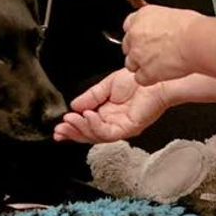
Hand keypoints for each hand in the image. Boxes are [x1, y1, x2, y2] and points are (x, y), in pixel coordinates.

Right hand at [53, 68, 171, 143]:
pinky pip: (108, 132)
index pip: (86, 126)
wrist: (156, 79)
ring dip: (81, 129)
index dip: (72, 128)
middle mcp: (113, 123)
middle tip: (60, 129)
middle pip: (89, 135)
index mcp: (107, 114)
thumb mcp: (105, 86)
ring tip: (71, 120)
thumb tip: (74, 106)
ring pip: (97, 136)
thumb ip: (89, 97)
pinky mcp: (129, 128)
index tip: (59, 127)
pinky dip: (95, 126)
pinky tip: (87, 116)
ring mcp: (121, 127)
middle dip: (73, 133)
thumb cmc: (139, 81)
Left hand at [122, 5, 198, 85]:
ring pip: (130, 64)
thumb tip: (163, 27)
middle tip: (153, 53)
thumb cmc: (192, 27)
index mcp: (141, 17)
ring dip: (141, 66)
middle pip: (127, 45)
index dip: (137, 34)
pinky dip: (149, 79)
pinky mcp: (145, 71)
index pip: (129, 26)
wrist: (195, 41)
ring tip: (157, 66)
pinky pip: (140, 79)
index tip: (144, 38)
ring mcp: (138, 54)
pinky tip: (159, 76)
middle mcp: (135, 34)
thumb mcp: (172, 14)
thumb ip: (160, 22)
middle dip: (138, 50)